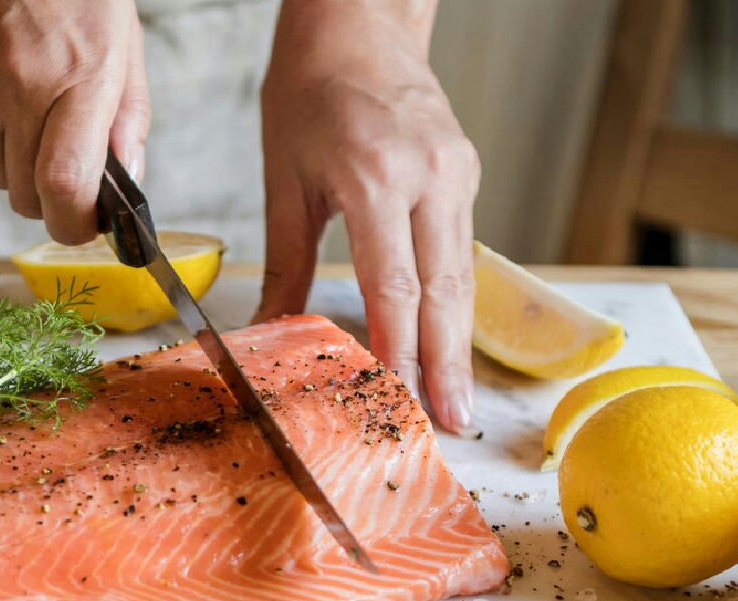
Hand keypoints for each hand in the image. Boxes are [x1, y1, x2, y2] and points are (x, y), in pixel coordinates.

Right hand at [0, 0, 150, 243]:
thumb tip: (128, 183)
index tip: (85, 225)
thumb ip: (128, 116)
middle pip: (24, 195)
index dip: (73, 225)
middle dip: (46, 200)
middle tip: (62, 171)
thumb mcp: (121, 39)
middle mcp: (22, 85)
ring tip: (29, 110)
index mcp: (81, 77)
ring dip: (13, 163)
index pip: (63, 187)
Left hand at [256, 0, 479, 432]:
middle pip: (444, 290)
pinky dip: (454, 300)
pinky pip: (461, 248)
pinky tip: (448, 340)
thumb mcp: (284, 178)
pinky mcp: (465, 172)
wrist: (359, 22)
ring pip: (462, 275)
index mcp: (377, 175)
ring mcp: (456, 173)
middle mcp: (430, 176)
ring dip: (458, 342)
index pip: (395, 284)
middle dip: (447, 364)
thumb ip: (284, 261)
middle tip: (453, 423)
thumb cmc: (310, 90)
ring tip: (457, 399)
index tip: (402, 399)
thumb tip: (271, 329)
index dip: (400, 349)